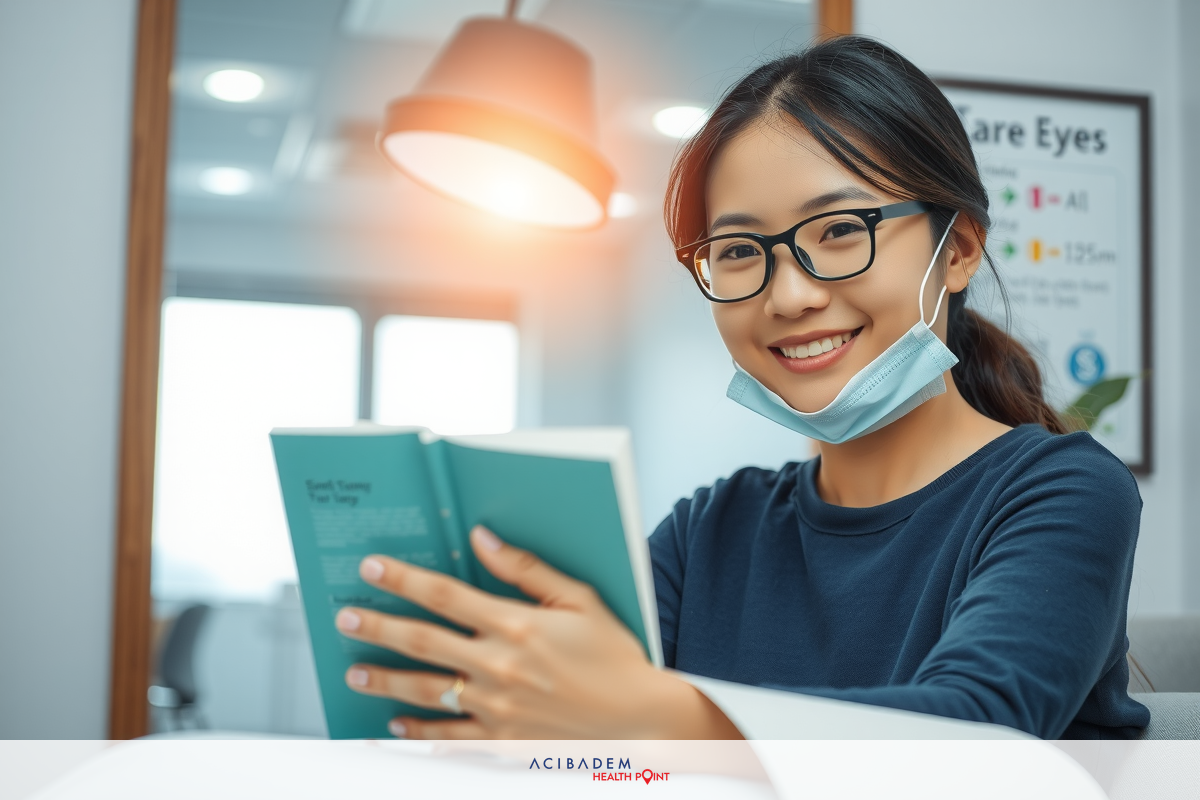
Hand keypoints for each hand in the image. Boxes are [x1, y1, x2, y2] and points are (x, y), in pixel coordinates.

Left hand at [334, 525, 740, 738]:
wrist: (643, 720)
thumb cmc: (616, 655)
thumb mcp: (580, 600)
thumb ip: (527, 569)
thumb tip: (482, 538)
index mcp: (518, 626)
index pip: (445, 594)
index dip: (403, 579)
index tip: (372, 567)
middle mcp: (500, 667)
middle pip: (423, 642)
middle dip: (379, 626)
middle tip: (345, 616)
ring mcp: (498, 709)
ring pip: (426, 692)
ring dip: (385, 680)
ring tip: (354, 671)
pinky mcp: (504, 742)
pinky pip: (449, 740)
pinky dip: (418, 733)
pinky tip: (394, 725)